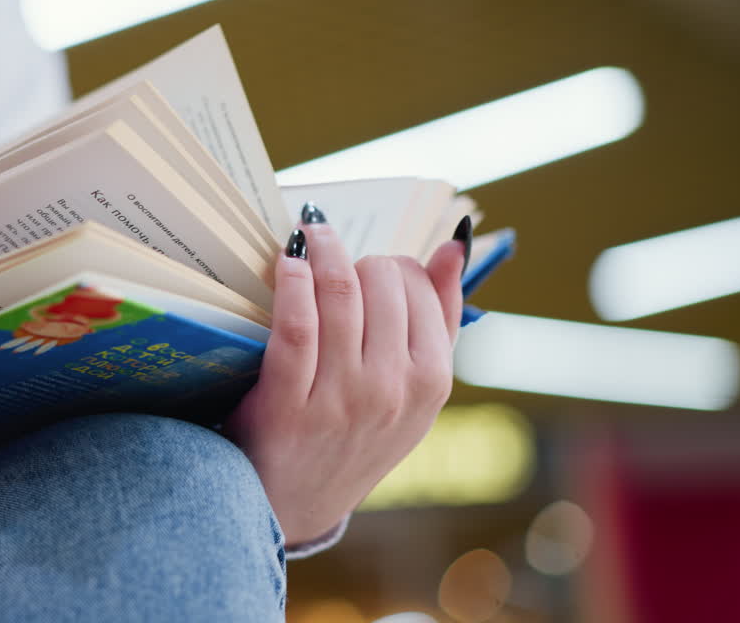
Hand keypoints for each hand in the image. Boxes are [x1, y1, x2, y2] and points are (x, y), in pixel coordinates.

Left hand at [224, 205, 465, 547]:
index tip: (367, 264)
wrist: (297, 502)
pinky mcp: (288, 403)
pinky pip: (295, 323)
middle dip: (355, 257)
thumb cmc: (355, 435)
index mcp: (431, 381)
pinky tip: (286, 262)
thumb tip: (453, 245)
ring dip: (321, 249)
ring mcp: (341, 397)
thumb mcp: (413, 390)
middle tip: (331, 253)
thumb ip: (440, 317)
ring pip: (339, 292)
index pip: (418, 286)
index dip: (390, 264)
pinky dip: (291, 281)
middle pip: (379, 281)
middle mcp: (392, 388)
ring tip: (307, 236)